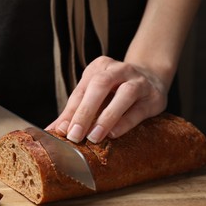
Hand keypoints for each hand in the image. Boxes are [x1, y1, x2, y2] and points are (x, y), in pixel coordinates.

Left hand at [47, 56, 167, 142]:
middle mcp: (118, 70)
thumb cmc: (114, 90)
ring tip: (93, 137)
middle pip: (100, 86)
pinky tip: (113, 134)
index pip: (81, 90)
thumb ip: (74, 112)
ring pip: (124, 95)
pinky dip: (125, 122)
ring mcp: (138, 81)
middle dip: (85, 112)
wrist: (151, 78)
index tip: (61, 131)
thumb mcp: (94, 95)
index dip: (70, 112)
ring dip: (106, 117)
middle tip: (74, 135)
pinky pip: (139, 109)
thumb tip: (52, 131)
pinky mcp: (153, 97)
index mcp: (98, 68)